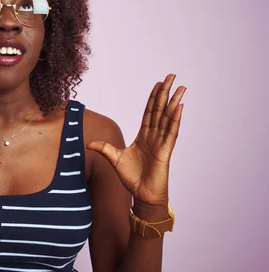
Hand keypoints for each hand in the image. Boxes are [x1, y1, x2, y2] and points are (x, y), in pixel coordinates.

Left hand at [86, 74, 185, 207]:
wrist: (141, 194)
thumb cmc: (131, 178)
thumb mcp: (114, 158)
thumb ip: (103, 148)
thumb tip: (89, 142)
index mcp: (144, 136)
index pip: (149, 112)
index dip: (153, 98)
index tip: (158, 84)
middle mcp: (154, 136)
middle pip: (160, 110)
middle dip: (165, 93)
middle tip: (172, 77)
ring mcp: (161, 142)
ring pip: (168, 118)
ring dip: (174, 102)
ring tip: (181, 87)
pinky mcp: (165, 151)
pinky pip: (171, 132)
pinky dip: (175, 119)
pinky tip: (179, 107)